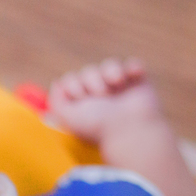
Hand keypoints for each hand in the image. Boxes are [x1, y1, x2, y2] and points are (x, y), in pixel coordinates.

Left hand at [45, 57, 160, 143]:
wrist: (131, 131)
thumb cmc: (98, 127)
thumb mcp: (68, 117)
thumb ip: (56, 101)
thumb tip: (57, 83)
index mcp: (83, 105)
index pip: (71, 81)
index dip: (73, 86)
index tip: (82, 99)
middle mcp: (101, 97)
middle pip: (88, 72)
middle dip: (91, 80)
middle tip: (102, 97)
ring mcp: (120, 90)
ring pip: (109, 65)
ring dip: (110, 71)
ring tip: (117, 83)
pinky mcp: (138, 84)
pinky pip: (133, 64)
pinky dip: (132, 67)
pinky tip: (132, 78)